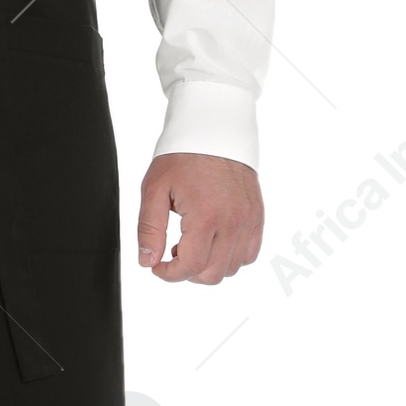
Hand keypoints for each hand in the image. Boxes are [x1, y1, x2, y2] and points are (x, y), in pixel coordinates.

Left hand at [137, 152, 262, 284]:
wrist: (214, 130)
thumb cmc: (183, 156)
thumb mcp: (154, 190)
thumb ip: (149, 230)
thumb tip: (148, 262)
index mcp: (206, 216)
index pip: (190, 267)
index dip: (169, 274)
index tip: (158, 266)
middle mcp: (233, 222)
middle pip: (212, 274)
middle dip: (187, 272)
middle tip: (174, 251)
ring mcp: (249, 220)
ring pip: (232, 268)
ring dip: (209, 265)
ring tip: (193, 242)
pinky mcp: (257, 216)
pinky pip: (249, 253)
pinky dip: (230, 256)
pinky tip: (212, 240)